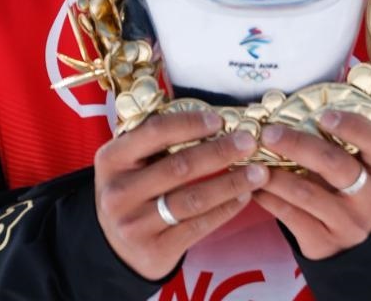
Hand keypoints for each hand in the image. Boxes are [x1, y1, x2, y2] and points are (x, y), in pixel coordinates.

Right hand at [94, 110, 269, 279]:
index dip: (190, 123)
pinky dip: (225, 210)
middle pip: (179, 166)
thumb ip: (156, 140)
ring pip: (193, 199)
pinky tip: (243, 197)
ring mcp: (134, 224)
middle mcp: (118, 192)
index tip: (219, 120)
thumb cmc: (133, 188)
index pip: (155, 132)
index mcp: (112, 159)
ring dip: (231, 183)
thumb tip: (213, 121)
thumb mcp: (129, 160)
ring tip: (258, 173)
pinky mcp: (153, 250)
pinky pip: (198, 226)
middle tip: (249, 143)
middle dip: (220, 152)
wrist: (116, 247)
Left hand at [253, 110, 370, 259]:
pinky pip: (290, 216)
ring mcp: (349, 224)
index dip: (352, 126)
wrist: (358, 245)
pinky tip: (255, 186)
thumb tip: (291, 114)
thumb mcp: (361, 166)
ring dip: (274, 174)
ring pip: (306, 193)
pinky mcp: (325, 243)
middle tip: (270, 133)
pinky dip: (268, 198)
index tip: (323, 114)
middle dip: (297, 144)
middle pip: (335, 165)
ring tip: (252, 160)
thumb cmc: (352, 188)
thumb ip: (339, 142)